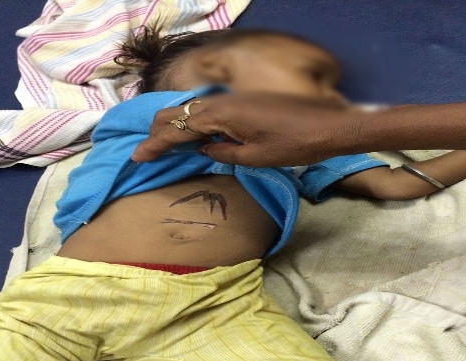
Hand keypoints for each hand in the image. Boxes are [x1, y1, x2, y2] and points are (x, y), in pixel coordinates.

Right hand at [131, 93, 364, 166]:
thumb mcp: (256, 158)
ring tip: (161, 142)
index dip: (155, 144)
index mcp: (221, 114)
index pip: (177, 129)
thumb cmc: (294, 145)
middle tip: (145, 150)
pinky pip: (208, 108)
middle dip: (158, 131)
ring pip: (191, 108)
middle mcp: (222, 100)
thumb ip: (223, 153)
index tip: (136, 157)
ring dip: (174, 125)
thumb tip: (204, 149)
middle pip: (178, 112)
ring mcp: (233, 98)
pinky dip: (193, 121)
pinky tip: (193, 133)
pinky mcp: (244, 101)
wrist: (329, 127)